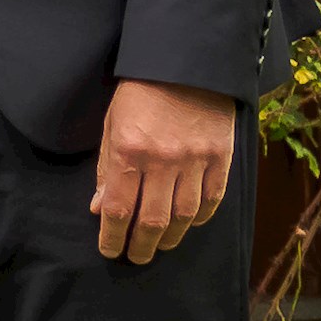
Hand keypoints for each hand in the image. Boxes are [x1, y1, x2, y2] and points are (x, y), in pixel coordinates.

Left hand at [92, 78, 237, 262]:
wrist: (187, 63)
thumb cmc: (140, 92)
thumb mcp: (112, 124)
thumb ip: (106, 168)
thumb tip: (99, 208)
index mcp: (129, 150)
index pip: (118, 208)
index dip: (112, 236)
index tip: (109, 250)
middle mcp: (163, 161)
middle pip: (152, 221)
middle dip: (140, 246)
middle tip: (135, 258)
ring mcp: (196, 161)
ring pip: (184, 217)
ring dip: (169, 238)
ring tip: (158, 245)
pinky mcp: (222, 158)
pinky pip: (212, 200)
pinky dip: (200, 219)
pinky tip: (188, 224)